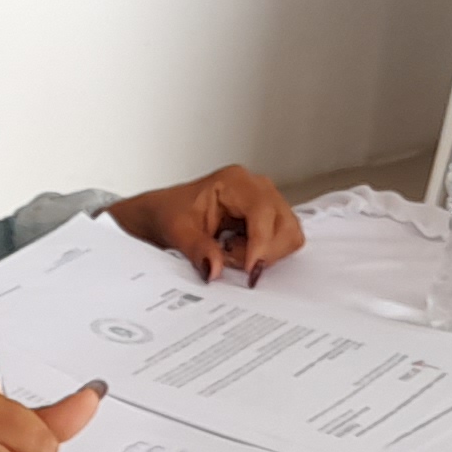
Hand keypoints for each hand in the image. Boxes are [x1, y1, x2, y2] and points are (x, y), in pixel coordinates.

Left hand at [107, 167, 304, 285]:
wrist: (163, 215)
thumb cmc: (169, 213)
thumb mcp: (177, 232)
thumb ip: (197, 250)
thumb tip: (215, 269)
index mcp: (234, 182)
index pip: (263, 210)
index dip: (261, 242)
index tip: (249, 268)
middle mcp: (255, 187)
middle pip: (285, 223)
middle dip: (265, 251)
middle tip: (233, 261)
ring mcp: (265, 202)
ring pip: (288, 234)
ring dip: (265, 253)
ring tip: (232, 253)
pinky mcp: (268, 219)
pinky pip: (281, 241)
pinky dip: (263, 254)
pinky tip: (238, 251)